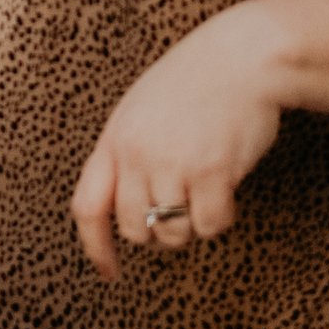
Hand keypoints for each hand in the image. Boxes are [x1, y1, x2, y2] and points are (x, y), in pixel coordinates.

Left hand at [69, 3, 290, 279]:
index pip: (87, 206)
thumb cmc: (196, 80)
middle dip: (158, 233)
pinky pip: (210, 225)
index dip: (95, 247)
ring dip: (192, 225)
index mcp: (114, 138)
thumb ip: (130, 152)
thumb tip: (128, 205)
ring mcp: (172, 163)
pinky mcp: (211, 171)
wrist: (242, 55)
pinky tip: (227, 189)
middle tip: (181, 212)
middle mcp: (136, 154)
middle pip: (135, 229)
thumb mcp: (142, 109)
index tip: (108, 273)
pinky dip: (221, 217)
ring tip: (205, 191)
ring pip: (173, 233)